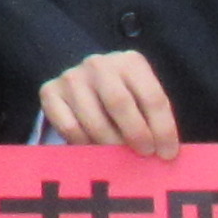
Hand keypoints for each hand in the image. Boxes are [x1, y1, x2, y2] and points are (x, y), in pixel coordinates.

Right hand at [37, 48, 182, 157]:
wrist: (86, 83)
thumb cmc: (124, 96)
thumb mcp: (143, 98)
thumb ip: (154, 119)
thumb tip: (165, 153)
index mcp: (130, 62)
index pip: (152, 97)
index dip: (163, 128)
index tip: (167, 154)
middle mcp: (99, 64)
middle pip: (120, 103)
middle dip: (136, 134)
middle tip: (144, 154)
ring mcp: (72, 76)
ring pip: (94, 120)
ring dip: (110, 145)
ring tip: (119, 156)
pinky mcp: (50, 91)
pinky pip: (70, 128)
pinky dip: (85, 144)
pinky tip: (95, 148)